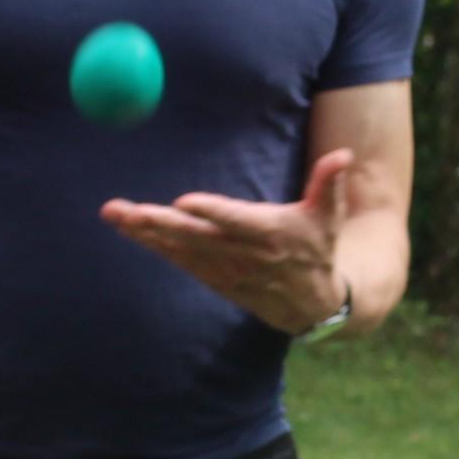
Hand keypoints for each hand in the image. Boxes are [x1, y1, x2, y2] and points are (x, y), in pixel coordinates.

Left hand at [101, 146, 357, 334]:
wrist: (310, 305)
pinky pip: (177, 260)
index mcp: (270, 234)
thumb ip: (330, 184)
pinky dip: (152, 245)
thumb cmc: (317, 248)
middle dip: (160, 224)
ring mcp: (224, 269)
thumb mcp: (329, 217)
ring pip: (179, 250)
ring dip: (145, 233)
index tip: (185, 201)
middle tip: (130, 210)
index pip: (237, 221)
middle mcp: (242, 254)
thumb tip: (343, 153)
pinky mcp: (212, 278)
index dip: (212, 212)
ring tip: (114, 213)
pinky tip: (128, 227)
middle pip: (196, 237)